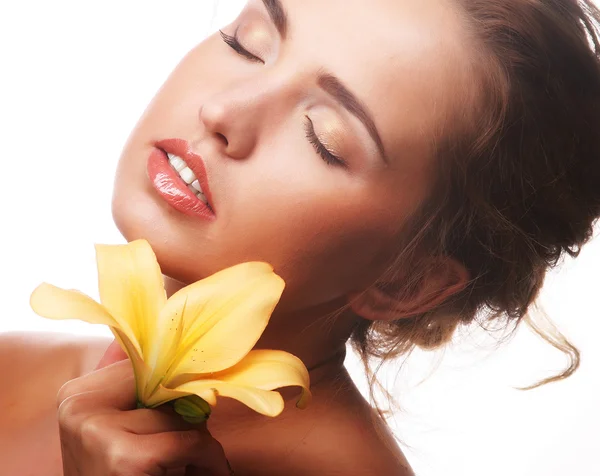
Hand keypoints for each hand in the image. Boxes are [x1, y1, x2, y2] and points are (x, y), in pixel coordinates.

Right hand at [57, 340, 233, 474]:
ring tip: (197, 456)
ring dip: (198, 435)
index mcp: (76, 394)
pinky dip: (209, 457)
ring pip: (180, 412)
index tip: (193, 390)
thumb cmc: (115, 470)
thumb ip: (133, 381)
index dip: (175, 379)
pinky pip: (189, 441)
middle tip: (195, 427)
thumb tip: (160, 327)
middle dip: (185, 408)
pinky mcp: (127, 460)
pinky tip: (210, 467)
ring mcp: (99, 433)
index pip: (143, 361)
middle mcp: (79, 408)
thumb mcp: (115, 425)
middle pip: (163, 384)